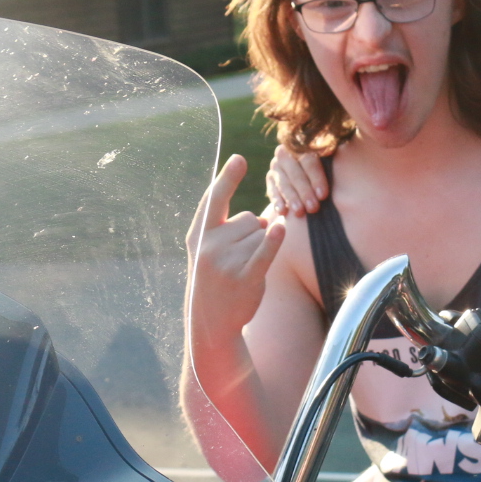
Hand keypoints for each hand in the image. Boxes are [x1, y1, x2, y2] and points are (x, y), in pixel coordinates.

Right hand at [187, 155, 286, 338]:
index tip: (239, 159)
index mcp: (199, 234)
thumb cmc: (214, 279)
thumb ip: (223, 225)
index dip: (228, 178)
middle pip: (251, 219)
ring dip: (261, 248)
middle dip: (253, 234)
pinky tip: (281, 229)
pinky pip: (265, 252)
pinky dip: (274, 240)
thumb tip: (266, 215)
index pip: (215, 199)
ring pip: (262, 235)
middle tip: (237, 259)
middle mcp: (210, 245)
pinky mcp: (245, 278)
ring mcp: (227, 262)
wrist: (211, 323)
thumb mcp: (206, 249)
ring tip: (244, 269)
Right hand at [265, 140, 327, 216]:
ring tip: (300, 213)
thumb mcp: (329, 160)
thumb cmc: (326, 169)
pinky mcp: (271, 179)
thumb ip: (331, 155)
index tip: (323, 195)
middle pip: (295, 173)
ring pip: (284, 183)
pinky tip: (283, 211)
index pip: (309, 160)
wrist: (309, 172)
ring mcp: (276, 166)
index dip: (316, 178)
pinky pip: (273, 190)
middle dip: (305, 192)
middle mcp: (286, 153)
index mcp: (302, 144)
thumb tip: (338, 152)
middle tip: (314, 208)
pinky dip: (278, 201)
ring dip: (292, 199)